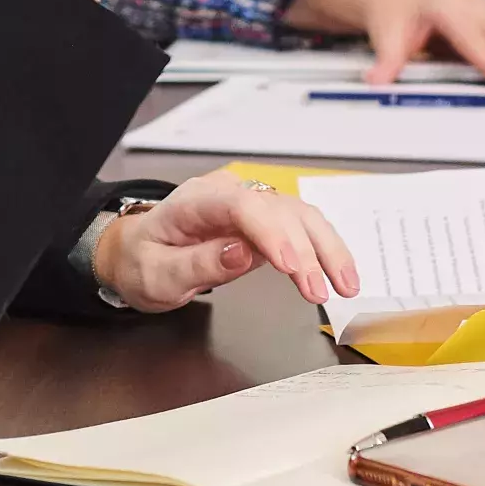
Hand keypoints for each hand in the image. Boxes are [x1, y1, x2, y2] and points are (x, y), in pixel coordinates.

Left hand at [92, 170, 359, 312]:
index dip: (271, 232)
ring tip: (346, 284)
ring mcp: (248, 201)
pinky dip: (323, 248)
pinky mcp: (264, 217)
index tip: (292, 266)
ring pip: (298, 214)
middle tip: (322, 292)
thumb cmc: (144, 263)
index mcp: (194, 202)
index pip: (240, 205)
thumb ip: (198, 265)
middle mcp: (227, 192)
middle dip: (306, 250)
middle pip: (278, 209)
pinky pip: (300, 226)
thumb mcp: (158, 276)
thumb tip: (242, 253)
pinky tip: (340, 271)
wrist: (138, 251)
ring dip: (326, 248)